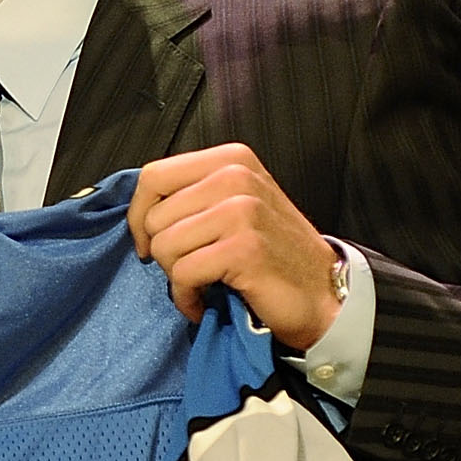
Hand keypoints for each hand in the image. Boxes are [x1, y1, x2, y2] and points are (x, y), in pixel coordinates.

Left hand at [126, 143, 341, 343]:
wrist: (321, 293)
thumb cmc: (272, 253)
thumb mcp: (235, 204)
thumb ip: (193, 194)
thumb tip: (139, 209)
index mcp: (231, 159)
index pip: (153, 176)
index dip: (140, 214)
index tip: (149, 240)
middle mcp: (236, 176)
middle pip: (155, 217)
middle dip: (163, 253)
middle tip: (191, 267)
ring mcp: (242, 210)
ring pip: (164, 246)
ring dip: (176, 277)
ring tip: (202, 284)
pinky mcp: (243, 248)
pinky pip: (183, 275)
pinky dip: (187, 297)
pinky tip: (205, 301)